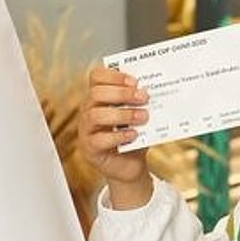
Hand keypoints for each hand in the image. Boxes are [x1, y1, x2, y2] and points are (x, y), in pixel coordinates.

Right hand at [78, 66, 152, 208]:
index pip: (96, 76)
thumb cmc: (134, 135)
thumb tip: (153, 90)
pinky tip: (134, 134)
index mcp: (99, 97)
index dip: (114, 75)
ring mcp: (86, 129)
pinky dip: (118, 135)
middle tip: (144, 97)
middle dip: (122, 93)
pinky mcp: (90, 148)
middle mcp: (88, 110)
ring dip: (122, 114)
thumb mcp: (138, 115)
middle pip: (96, 93)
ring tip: (143, 116)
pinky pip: (99, 139)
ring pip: (96, 115)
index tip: (135, 81)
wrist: (131, 165)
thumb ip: (141, 103)